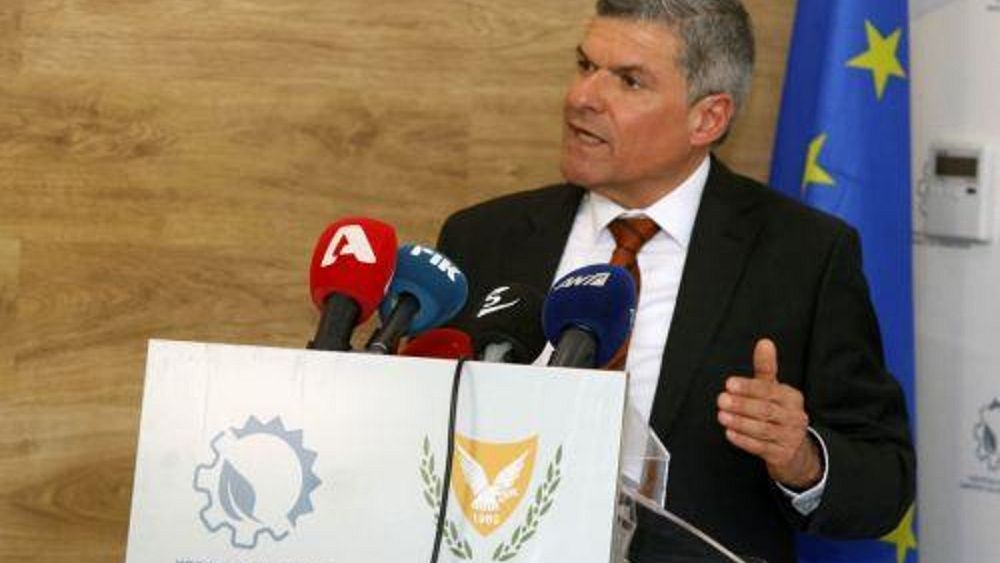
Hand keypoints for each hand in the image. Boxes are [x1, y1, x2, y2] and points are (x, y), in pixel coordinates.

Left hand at [716, 339, 822, 488]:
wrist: (796, 452)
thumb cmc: (779, 415)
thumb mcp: (774, 390)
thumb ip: (766, 368)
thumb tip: (764, 343)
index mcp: (792, 398)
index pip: (770, 391)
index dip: (749, 387)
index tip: (730, 384)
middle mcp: (794, 417)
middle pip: (766, 410)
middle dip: (742, 405)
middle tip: (721, 400)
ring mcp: (789, 438)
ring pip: (762, 429)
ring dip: (740, 422)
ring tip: (722, 415)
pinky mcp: (781, 455)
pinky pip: (760, 447)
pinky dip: (744, 440)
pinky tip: (730, 433)